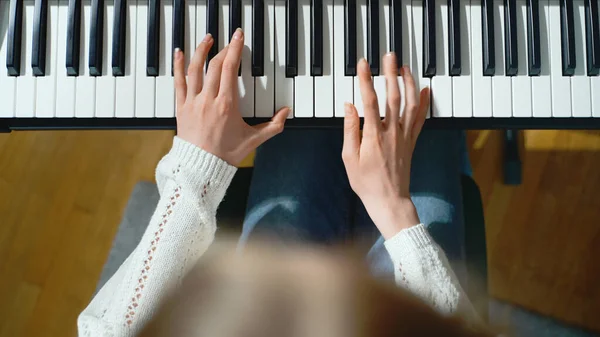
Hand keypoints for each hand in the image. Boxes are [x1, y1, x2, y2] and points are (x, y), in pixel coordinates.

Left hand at [173, 30, 289, 165]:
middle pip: (214, 66)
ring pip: (194, 69)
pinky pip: (178, 82)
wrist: (200, 168)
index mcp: (226, 104)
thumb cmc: (225, 155)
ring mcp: (193, 102)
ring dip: (201, 51)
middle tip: (229, 40)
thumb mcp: (253, 140)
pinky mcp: (181, 107)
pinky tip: (179, 53)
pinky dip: (178, 66)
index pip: (230, 69)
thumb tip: (287, 113)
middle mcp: (208, 100)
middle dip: (223, 49)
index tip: (238, 37)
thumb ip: (273, 126)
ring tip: (207, 39)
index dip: (234, 49)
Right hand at [342, 55, 429, 238]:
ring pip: (410, 104)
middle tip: (389, 56)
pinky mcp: (412, 142)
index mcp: (373, 137)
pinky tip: (425, 90)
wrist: (390, 200)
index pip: (369, 101)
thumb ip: (349, 130)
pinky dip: (423, 103)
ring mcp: (404, 137)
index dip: (366, 80)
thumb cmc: (366, 183)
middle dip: (391, 73)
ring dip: (409, 83)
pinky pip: (420, 119)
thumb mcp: (349, 159)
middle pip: (393, 96)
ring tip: (405, 67)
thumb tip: (349, 107)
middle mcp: (392, 133)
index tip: (363, 64)